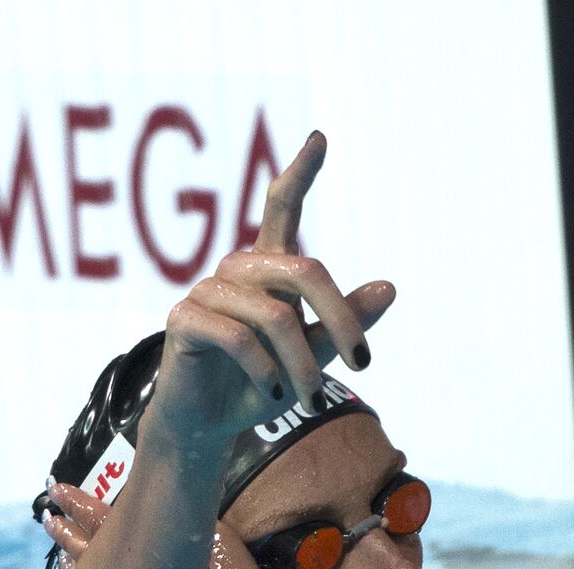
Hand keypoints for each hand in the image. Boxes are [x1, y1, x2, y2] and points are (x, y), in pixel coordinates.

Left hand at [43, 482, 284, 568]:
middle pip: (87, 546)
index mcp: (148, 550)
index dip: (80, 503)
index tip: (57, 489)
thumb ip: (199, 525)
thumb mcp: (225, 546)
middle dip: (68, 530)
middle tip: (47, 516)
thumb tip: (186, 500)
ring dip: (70, 559)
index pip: (103, 518)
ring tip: (56, 550)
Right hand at [145, 132, 396, 450]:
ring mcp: (206, 291)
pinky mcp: (182, 320)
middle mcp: (238, 270)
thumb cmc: (263, 385)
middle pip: (304, 269)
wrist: (210, 425)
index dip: (300, 173)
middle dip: (342, 317)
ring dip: (301, 365)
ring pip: (274, 317)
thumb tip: (390, 287)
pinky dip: (264, 371)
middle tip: (364, 364)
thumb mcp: (315, 356)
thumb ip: (345, 323)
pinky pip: (236, 337)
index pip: (282, 208)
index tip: (319, 137)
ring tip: (308, 399)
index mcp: (269, 269)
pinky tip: (273, 395)